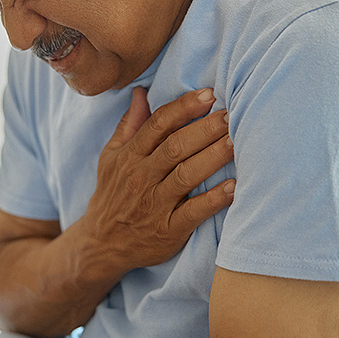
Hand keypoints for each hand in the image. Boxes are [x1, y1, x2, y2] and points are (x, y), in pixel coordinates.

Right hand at [82, 87, 234, 271]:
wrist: (101, 244)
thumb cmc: (113, 195)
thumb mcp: (111, 158)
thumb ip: (129, 125)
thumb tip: (141, 92)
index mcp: (130, 156)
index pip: (158, 124)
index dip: (184, 107)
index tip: (209, 94)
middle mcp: (142, 178)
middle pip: (175, 147)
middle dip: (205, 129)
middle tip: (231, 115)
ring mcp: (154, 205)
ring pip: (186, 175)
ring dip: (213, 157)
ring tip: (237, 142)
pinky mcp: (168, 231)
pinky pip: (193, 213)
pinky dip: (214, 200)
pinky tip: (234, 187)